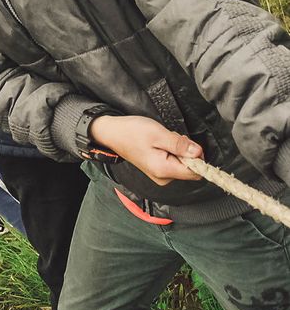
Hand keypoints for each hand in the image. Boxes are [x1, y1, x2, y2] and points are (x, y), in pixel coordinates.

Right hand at [89, 115, 203, 185]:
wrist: (111, 132)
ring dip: (177, 149)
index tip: (186, 143)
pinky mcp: (157, 169)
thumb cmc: (131, 132)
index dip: (197, 157)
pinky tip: (159, 142)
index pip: (195, 172)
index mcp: (164, 170)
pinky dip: (171, 151)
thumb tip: (199, 153)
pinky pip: (173, 162)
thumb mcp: (157, 133)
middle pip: (189, 168)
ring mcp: (160, 175)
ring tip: (161, 138)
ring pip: (182, 164)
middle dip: (185, 151)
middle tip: (169, 137)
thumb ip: (179, 145)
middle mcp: (163, 178)